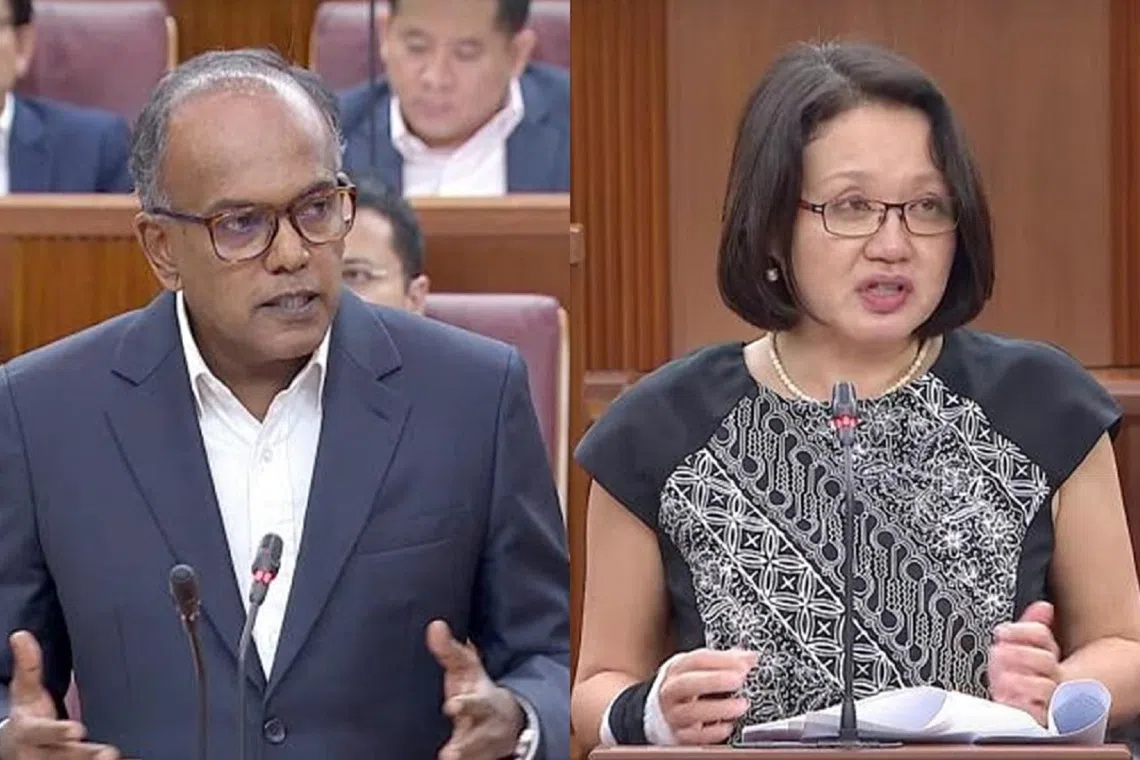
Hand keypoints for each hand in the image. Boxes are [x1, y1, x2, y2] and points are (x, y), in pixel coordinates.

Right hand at [0, 631, 123, 759]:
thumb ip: (28, 666)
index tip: (78, 730)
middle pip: (62, 756)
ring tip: (114, 757)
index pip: (42, 733)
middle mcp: (39, 753)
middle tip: (108, 753)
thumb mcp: (24, 692)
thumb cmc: (27, 716)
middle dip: (84, 755)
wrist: (15, 749)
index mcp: (29, 732)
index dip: (58, 732)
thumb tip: (20, 635)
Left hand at [426, 620, 524, 759]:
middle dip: (465, 743)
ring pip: (474, 754)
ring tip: (446, 759)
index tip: (451, 706)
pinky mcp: (478, 758)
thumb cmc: (477, 690)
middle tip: (449, 752)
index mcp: (481, 701)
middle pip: (477, 735)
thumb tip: (434, 625)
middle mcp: (484, 726)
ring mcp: (481, 746)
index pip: (475, 703)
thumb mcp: (467, 669)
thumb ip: (450, 651)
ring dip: (463, 757)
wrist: (506, 721)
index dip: (465, 705)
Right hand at [657, 647, 756, 744]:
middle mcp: (671, 691)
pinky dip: (714, 732)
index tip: (744, 664)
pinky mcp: (680, 736)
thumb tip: (750, 658)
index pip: (696, 660)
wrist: (667, 713)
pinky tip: (729, 725)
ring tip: (742, 704)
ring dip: (719, 708)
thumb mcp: (701, 669)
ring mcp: (674, 714)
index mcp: (676, 669)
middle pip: (687, 683)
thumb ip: (725, 661)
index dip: (721, 661)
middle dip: (715, 680)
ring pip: (692, 712)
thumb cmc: (690, 686)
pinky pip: (696, 737)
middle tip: (739, 679)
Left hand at [988, 601, 1061, 725]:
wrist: (1058, 708)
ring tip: (1003, 678)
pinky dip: (1024, 708)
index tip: (1000, 631)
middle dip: (1019, 654)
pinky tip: (1008, 701)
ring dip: (1021, 681)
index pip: (1041, 636)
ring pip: (1045, 688)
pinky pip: (1039, 715)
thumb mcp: (1029, 650)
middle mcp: (1053, 675)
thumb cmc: (1034, 676)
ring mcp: (1051, 698)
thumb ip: (1030, 628)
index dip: (1021, 631)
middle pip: (1043, 661)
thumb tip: (1043, 606)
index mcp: (1047, 654)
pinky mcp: (1045, 720)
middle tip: (998, 652)